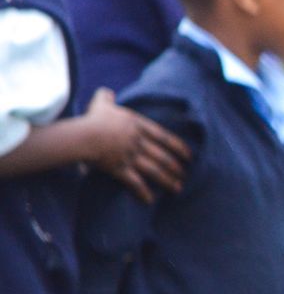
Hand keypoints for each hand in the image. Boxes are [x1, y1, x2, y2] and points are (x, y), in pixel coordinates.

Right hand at [82, 88, 189, 202]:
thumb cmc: (92, 118)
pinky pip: (135, 183)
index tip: (189, 155)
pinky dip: (143, 192)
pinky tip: (150, 200)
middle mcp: (138, 142)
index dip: (178, 147)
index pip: (164, 137)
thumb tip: (106, 92)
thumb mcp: (101, 103)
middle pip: (163, 156)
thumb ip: (105, 97)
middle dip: (176, 167)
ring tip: (177, 188)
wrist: (84, 135)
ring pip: (154, 170)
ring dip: (167, 180)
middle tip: (185, 174)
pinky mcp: (120, 169)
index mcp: (138, 126)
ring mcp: (130, 156)